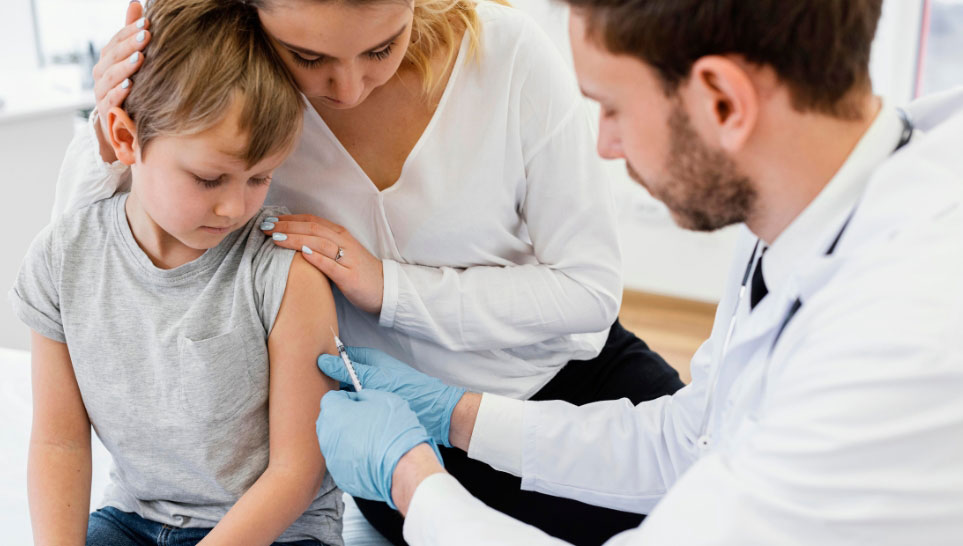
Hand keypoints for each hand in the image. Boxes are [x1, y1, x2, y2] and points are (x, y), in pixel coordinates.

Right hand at [92, 1, 150, 160]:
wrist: (123, 126)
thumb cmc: (132, 89)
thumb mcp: (134, 60)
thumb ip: (132, 34)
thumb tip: (136, 4)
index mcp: (108, 60)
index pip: (116, 41)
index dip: (129, 31)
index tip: (147, 23)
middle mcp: (101, 75)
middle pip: (113, 56)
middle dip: (129, 45)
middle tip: (146, 36)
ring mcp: (102, 94)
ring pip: (110, 77)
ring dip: (125, 67)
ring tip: (140, 58)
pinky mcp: (106, 113)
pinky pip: (110, 101)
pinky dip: (119, 93)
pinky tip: (130, 86)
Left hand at [262, 215, 383, 313]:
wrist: (386, 289)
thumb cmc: (359, 272)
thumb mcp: (340, 253)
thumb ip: (321, 245)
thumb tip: (293, 242)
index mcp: (340, 235)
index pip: (311, 220)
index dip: (289, 218)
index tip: (268, 219)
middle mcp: (344, 242)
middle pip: (312, 228)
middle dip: (286, 226)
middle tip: (264, 226)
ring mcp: (348, 259)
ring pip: (320, 242)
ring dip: (296, 238)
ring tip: (275, 237)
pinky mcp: (350, 277)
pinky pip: (332, 265)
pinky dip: (317, 258)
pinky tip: (302, 253)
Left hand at [316, 390, 441, 508]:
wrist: (403, 466)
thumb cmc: (394, 431)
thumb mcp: (383, 398)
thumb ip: (363, 395)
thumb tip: (358, 399)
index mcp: (334, 413)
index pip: (331, 398)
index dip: (347, 399)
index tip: (358, 403)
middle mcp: (326, 436)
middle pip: (329, 422)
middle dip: (343, 419)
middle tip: (366, 421)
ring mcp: (332, 459)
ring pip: (335, 443)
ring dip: (347, 439)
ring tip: (370, 441)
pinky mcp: (340, 476)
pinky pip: (343, 462)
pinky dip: (353, 458)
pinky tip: (370, 456)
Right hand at [318, 347, 466, 447]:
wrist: (435, 413)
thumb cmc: (409, 390)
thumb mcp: (375, 378)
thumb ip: (348, 371)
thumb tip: (322, 360)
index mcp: (370, 361)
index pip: (340, 356)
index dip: (324, 360)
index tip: (304, 365)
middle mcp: (369, 374)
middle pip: (341, 375)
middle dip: (326, 380)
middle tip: (303, 387)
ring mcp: (371, 390)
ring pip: (346, 391)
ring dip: (334, 397)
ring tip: (313, 402)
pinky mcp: (374, 407)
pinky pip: (353, 405)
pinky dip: (344, 408)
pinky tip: (332, 414)